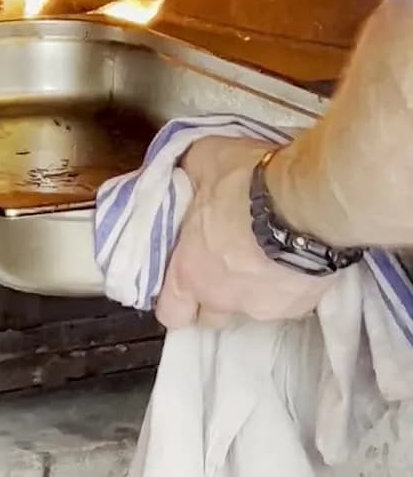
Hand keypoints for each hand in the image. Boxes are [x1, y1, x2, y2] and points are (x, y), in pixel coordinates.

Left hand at [155, 138, 332, 329]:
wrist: (305, 201)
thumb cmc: (246, 185)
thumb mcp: (202, 160)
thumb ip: (188, 173)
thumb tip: (184, 170)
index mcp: (189, 272)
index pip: (171, 312)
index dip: (175, 300)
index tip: (182, 280)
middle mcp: (222, 298)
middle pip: (210, 317)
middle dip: (212, 296)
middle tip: (222, 263)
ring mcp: (263, 307)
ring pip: (250, 309)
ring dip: (251, 288)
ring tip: (262, 255)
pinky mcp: (298, 305)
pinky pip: (286, 301)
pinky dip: (285, 284)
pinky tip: (290, 258)